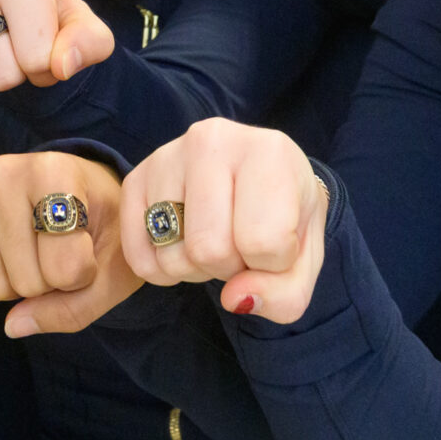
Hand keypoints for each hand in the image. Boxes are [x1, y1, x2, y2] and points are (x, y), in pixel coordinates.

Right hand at [0, 150, 138, 338]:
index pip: (67, 268)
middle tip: (58, 249)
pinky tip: (6, 258)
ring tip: (34, 250)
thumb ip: (75, 307)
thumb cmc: (103, 226)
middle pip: (26, 281)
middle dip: (49, 283)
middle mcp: (3, 173)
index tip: (87, 243)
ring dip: (18, 286)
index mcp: (54, 171)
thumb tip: (13, 325)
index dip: (85, 275)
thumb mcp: (113, 268)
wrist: (80, 193)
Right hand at [121, 119, 329, 323]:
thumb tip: (233, 298)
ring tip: (214, 238)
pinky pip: (139, 257)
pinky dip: (162, 271)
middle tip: (240, 243)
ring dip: (196, 269)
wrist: (261, 181)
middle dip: (230, 267)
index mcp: (269, 151)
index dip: (273, 264)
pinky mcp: (136, 178)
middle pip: (210, 249)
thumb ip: (285, 292)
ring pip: (172, 256)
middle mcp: (213, 141)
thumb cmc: (285, 218)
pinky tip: (183, 246)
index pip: (263, 242)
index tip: (277, 242)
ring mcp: (168, 156)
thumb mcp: (304, 257)